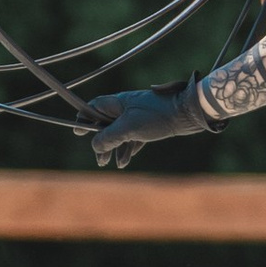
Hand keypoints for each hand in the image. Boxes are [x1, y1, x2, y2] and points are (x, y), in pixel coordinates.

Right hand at [82, 84, 202, 169]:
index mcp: (118, 103)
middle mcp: (126, 108)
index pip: (93, 107)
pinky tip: (124, 162)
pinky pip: (133, 138)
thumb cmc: (157, 116)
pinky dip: (127, 149)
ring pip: (119, 134)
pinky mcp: (149, 126)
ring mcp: (138, 117)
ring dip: (113, 149)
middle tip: (99, 159)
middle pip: (105, 124)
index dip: (84, 118)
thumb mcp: (129, 128)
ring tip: (108, 164)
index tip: (78, 132)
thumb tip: (95, 146)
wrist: (188, 113)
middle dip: (100, 142)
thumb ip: (109, 137)